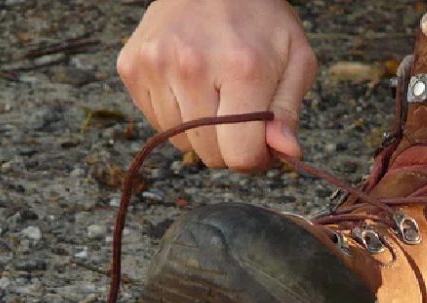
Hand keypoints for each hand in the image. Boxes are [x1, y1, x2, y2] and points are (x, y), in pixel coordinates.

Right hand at [117, 0, 317, 170]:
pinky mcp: (131, 66)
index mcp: (242, 68)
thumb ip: (289, 111)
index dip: (255, 157)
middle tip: (239, 112)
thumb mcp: (296, 59)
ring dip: (201, 130)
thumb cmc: (261, 21)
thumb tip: (287, 153)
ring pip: (180, 141)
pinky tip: (190, 84)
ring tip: (214, 93)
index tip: (262, 141)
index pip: (239, 153)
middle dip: (229, 144)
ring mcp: (155, 64)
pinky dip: (175, 114)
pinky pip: (156, 121)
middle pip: (208, 153)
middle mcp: (192, 66)